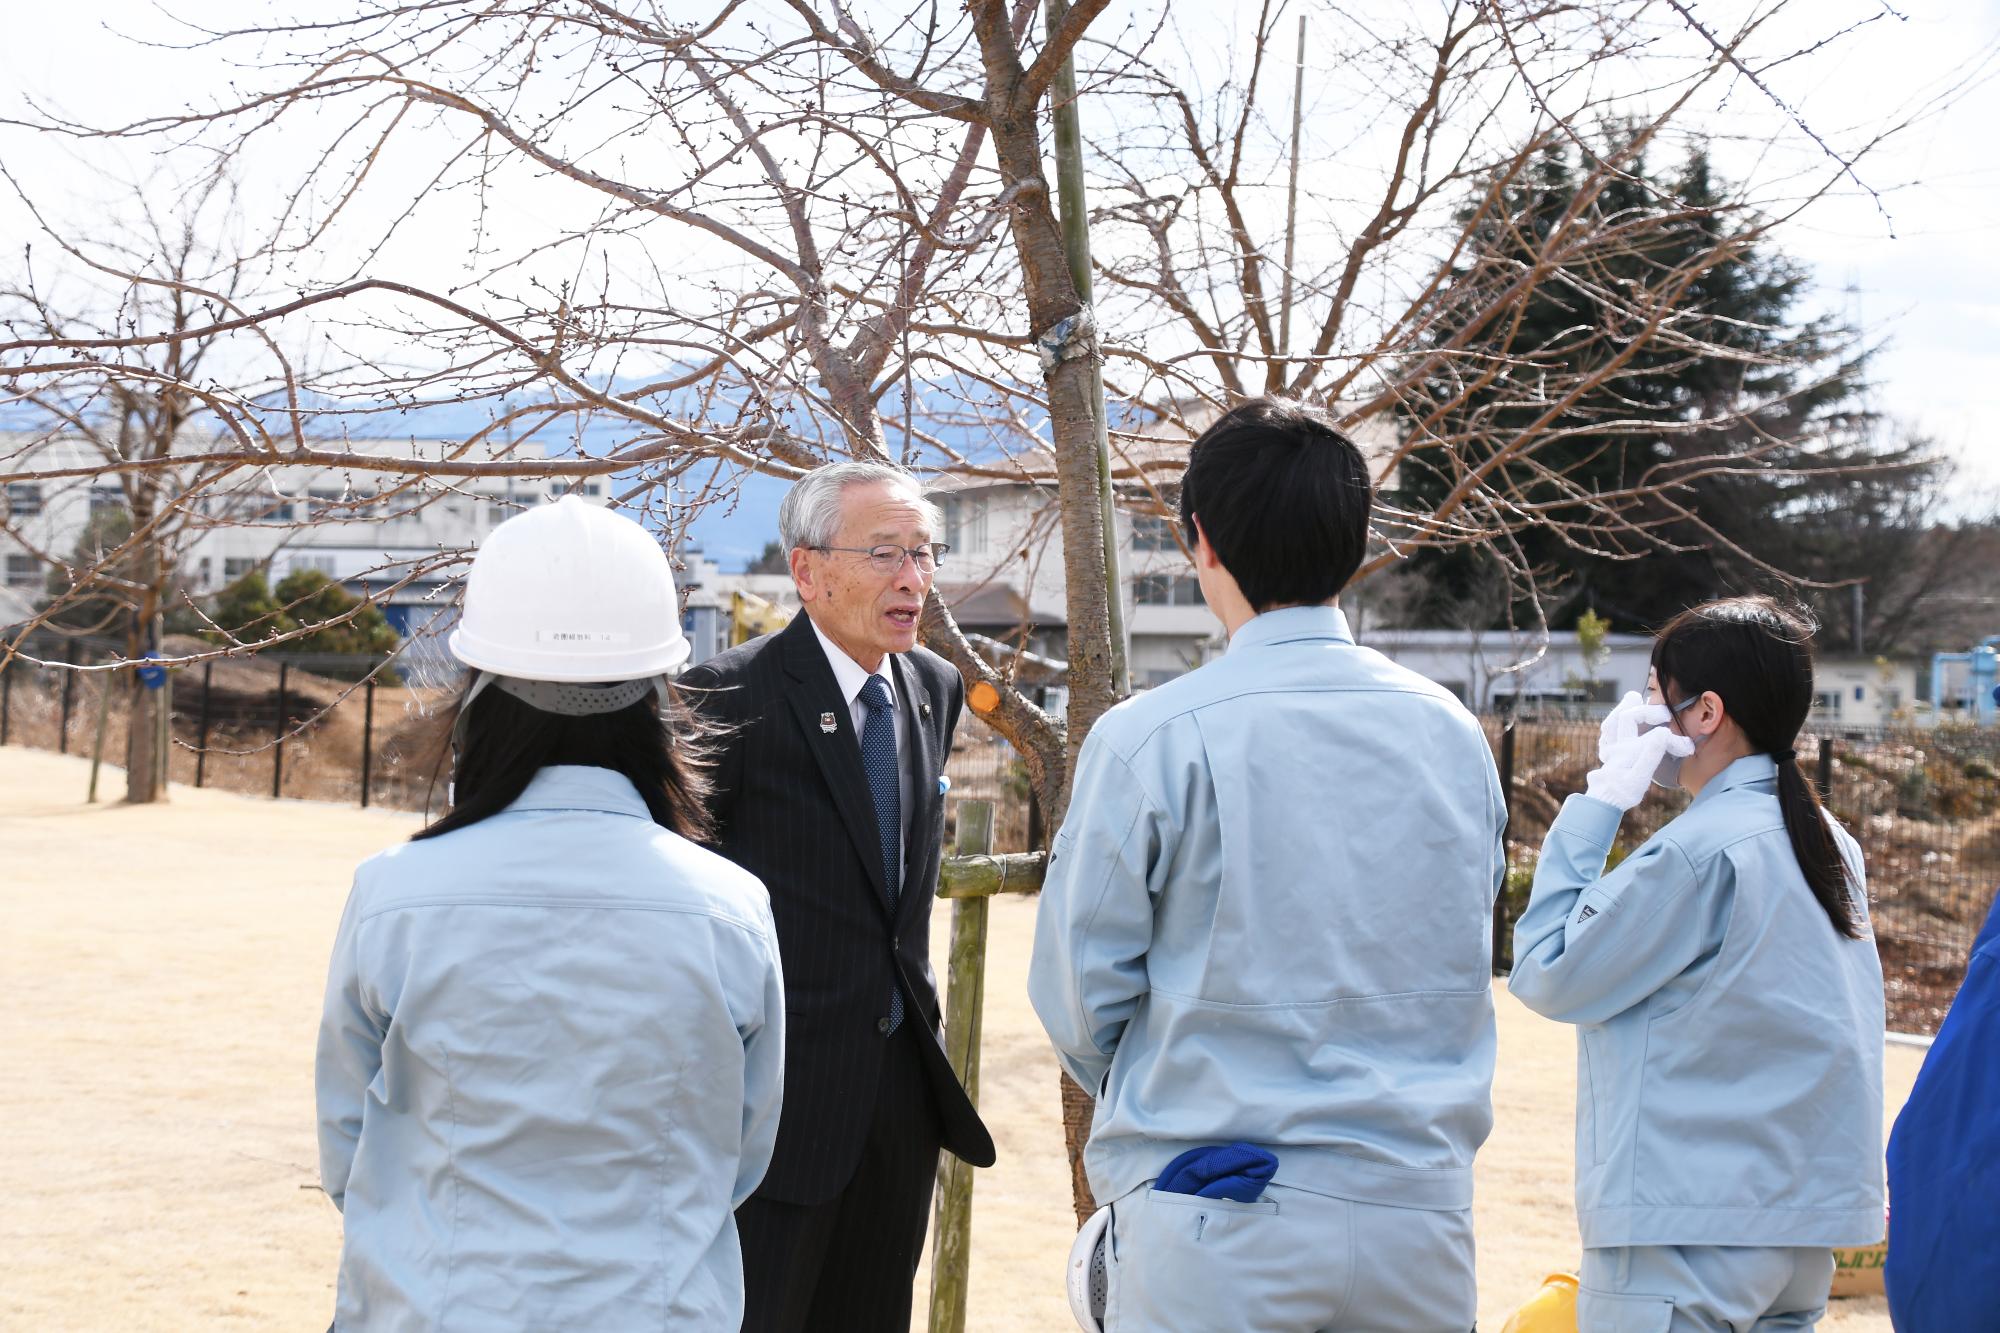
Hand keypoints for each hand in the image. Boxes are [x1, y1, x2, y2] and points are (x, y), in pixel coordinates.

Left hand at [1583, 692, 1694, 811]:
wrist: (1604, 802)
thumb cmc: (1623, 792)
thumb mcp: (1640, 778)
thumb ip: (1651, 754)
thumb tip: (1663, 733)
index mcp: (1629, 751)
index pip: (1656, 737)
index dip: (1674, 740)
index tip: (1687, 747)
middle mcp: (1617, 745)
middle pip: (1629, 717)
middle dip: (1649, 711)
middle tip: (1665, 714)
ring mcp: (1609, 746)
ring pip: (1614, 719)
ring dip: (1625, 707)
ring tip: (1634, 697)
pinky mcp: (1607, 750)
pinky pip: (1608, 729)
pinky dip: (1615, 719)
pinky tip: (1621, 716)